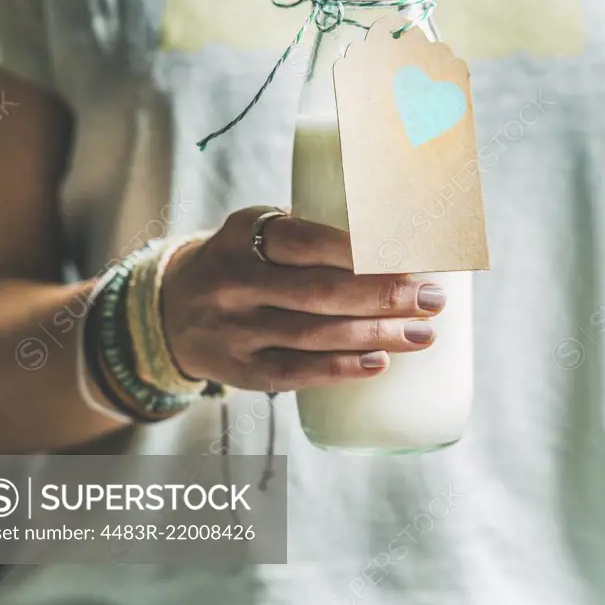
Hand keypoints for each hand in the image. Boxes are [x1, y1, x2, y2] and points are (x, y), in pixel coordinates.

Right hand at [160, 207, 445, 391]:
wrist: (171, 310)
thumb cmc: (241, 261)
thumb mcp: (256, 230)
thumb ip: (311, 233)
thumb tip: (402, 234)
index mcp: (244, 236)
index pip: (308, 241)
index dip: (364, 250)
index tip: (414, 254)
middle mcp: (235, 283)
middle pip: (320, 291)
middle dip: (385, 296)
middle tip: (433, 298)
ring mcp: (235, 331)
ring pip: (314, 335)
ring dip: (376, 335)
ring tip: (423, 333)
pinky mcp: (240, 370)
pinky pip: (295, 373)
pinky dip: (340, 370)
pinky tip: (380, 364)